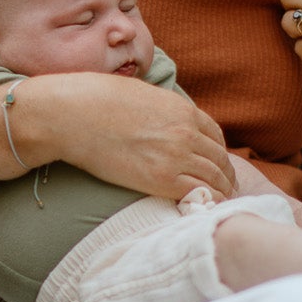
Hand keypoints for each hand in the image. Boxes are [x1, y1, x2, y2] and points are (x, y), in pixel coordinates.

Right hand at [40, 74, 233, 200]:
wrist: (76, 115)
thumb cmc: (98, 100)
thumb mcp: (142, 94)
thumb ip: (161, 109)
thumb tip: (160, 118)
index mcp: (183, 110)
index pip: (215, 135)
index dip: (219, 151)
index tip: (217, 162)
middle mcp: (186, 133)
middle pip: (219, 158)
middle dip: (225, 174)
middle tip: (226, 187)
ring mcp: (176, 157)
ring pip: (214, 178)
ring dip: (221, 190)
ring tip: (221, 201)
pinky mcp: (161, 180)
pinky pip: (199, 193)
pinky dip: (209, 201)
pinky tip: (208, 207)